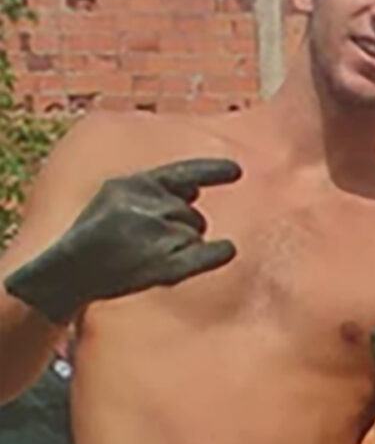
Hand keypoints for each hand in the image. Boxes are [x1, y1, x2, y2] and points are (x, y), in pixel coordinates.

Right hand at [4, 158, 240, 322]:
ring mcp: (158, 234)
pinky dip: (218, 252)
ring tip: (144, 256)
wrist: (68, 272)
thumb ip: (150, 191)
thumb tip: (195, 189)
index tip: (237, 171)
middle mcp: (147, 204)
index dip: (212, 171)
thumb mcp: (113, 200)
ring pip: (195, 233)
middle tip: (144, 246)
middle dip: (181, 228)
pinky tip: (225, 251)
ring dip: (182, 246)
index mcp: (132, 184)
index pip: (182, 173)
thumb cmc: (93, 237)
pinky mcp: (167, 264)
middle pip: (192, 215)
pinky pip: (210, 252)